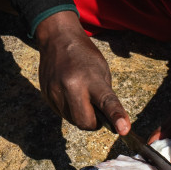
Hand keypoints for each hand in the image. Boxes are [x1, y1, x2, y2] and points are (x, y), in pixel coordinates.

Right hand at [34, 11, 129, 134]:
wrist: (58, 39)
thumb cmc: (85, 56)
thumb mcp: (102, 71)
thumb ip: (105, 96)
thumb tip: (109, 121)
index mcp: (91, 78)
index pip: (107, 102)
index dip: (116, 117)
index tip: (124, 130)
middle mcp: (71, 86)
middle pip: (85, 122)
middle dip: (94, 122)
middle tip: (97, 111)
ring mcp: (56, 92)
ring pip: (73, 121)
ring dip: (81, 116)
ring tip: (81, 96)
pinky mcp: (46, 96)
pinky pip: (62, 114)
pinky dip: (70, 110)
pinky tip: (70, 94)